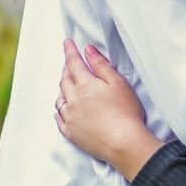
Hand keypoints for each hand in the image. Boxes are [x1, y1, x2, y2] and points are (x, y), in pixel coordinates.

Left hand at [55, 40, 161, 179]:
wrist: (124, 143)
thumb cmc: (126, 112)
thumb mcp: (118, 83)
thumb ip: (101, 65)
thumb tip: (88, 50)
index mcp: (85, 85)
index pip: (73, 63)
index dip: (70, 51)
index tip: (67, 42)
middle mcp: (73, 100)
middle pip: (65, 80)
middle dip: (66, 69)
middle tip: (69, 64)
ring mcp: (70, 118)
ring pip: (60, 99)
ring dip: (62, 90)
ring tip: (67, 86)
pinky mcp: (71, 134)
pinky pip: (59, 120)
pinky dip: (60, 112)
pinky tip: (62, 110)